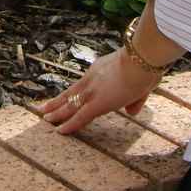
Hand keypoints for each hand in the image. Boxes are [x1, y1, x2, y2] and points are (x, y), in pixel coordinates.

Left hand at [40, 49, 162, 134]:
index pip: (83, 85)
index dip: (74, 92)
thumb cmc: (146, 66)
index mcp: (100, 70)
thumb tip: (132, 111)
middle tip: (44, 107)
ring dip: (56, 112)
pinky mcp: (97, 103)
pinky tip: (60, 131)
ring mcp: (93, 91)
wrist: (142, 59)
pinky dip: (69, 124)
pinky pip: (79, 117)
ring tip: (45, 118)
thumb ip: (135, 99)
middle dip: (57, 101)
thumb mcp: (142, 82)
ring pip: (70, 104)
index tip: (65, 97)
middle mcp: (92, 79)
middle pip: (70, 92)